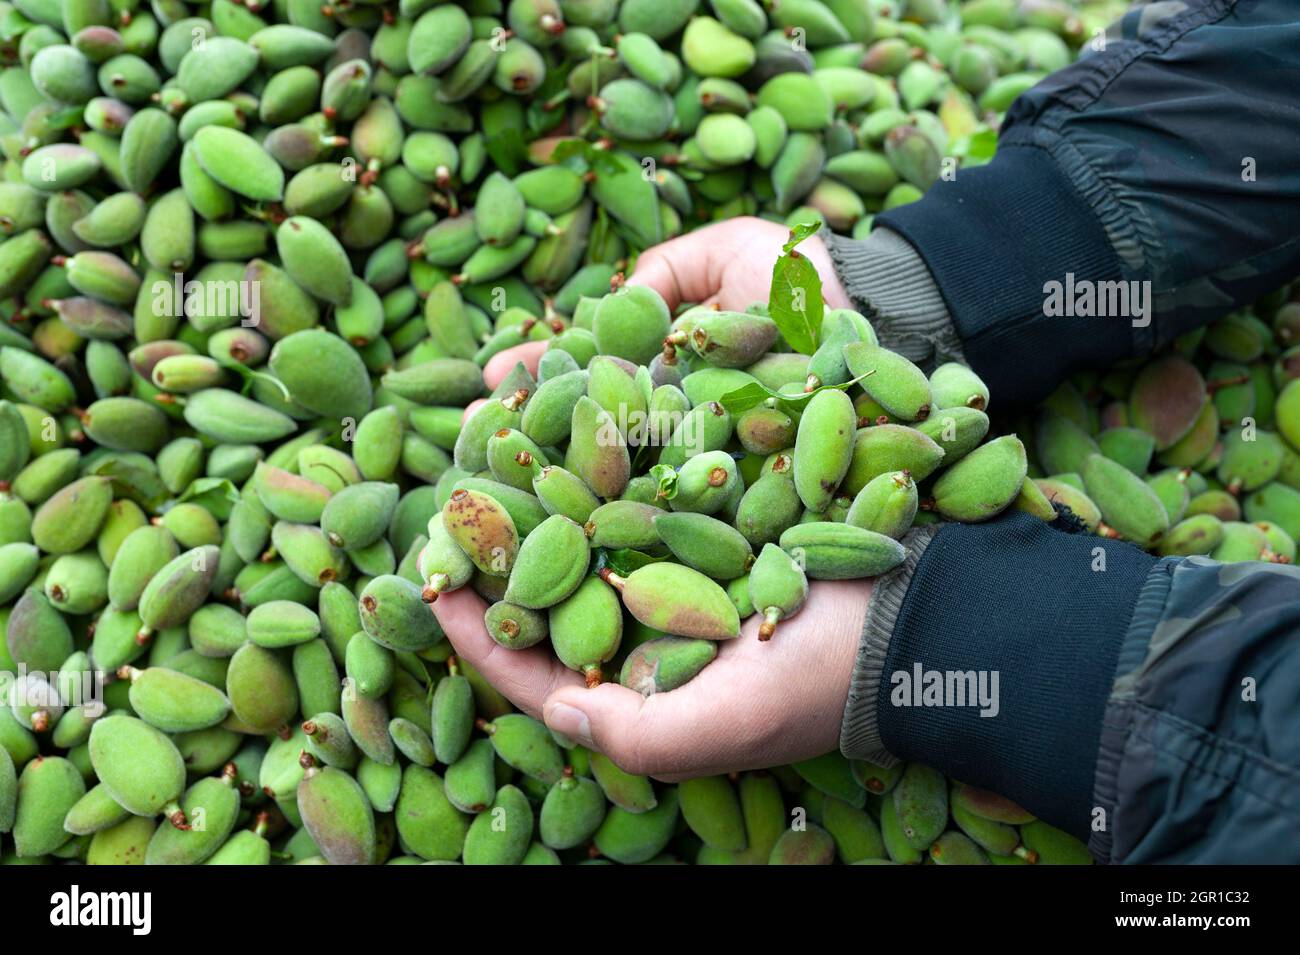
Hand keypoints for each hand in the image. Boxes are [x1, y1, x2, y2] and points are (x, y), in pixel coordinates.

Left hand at [438, 224, 862, 779]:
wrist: (919, 611)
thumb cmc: (824, 679)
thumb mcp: (732, 725)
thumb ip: (643, 737)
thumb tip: (555, 710)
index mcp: (646, 689)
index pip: (541, 672)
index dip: (482, 637)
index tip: (433, 590)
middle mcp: (651, 631)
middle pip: (553, 595)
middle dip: (499, 557)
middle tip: (445, 510)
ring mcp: (677, 574)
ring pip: (587, 536)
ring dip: (538, 500)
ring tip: (488, 457)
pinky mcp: (709, 524)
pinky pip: (637, 494)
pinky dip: (600, 465)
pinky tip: (568, 426)